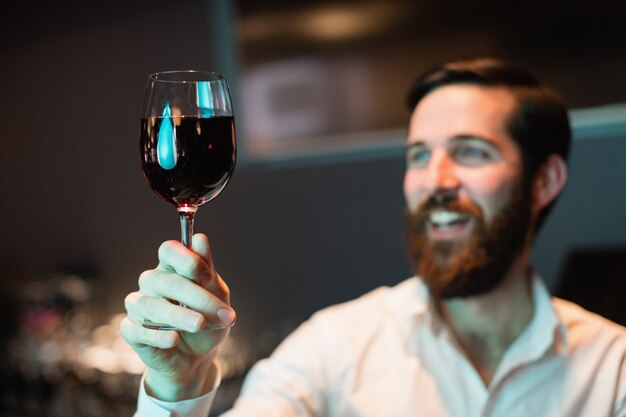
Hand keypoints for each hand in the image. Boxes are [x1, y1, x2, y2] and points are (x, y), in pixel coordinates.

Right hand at [120, 233, 235, 400]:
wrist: (198, 357)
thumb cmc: (208, 320)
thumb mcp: (217, 295)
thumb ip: (208, 270)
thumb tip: (200, 239)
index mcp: (172, 268)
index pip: (169, 250)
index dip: (187, 260)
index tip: (207, 277)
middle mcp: (152, 282)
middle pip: (164, 280)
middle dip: (196, 296)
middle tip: (222, 313)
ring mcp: (138, 305)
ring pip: (151, 305)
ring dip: (179, 316)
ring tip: (200, 324)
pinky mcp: (131, 330)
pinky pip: (137, 330)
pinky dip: (157, 336)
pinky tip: (174, 339)